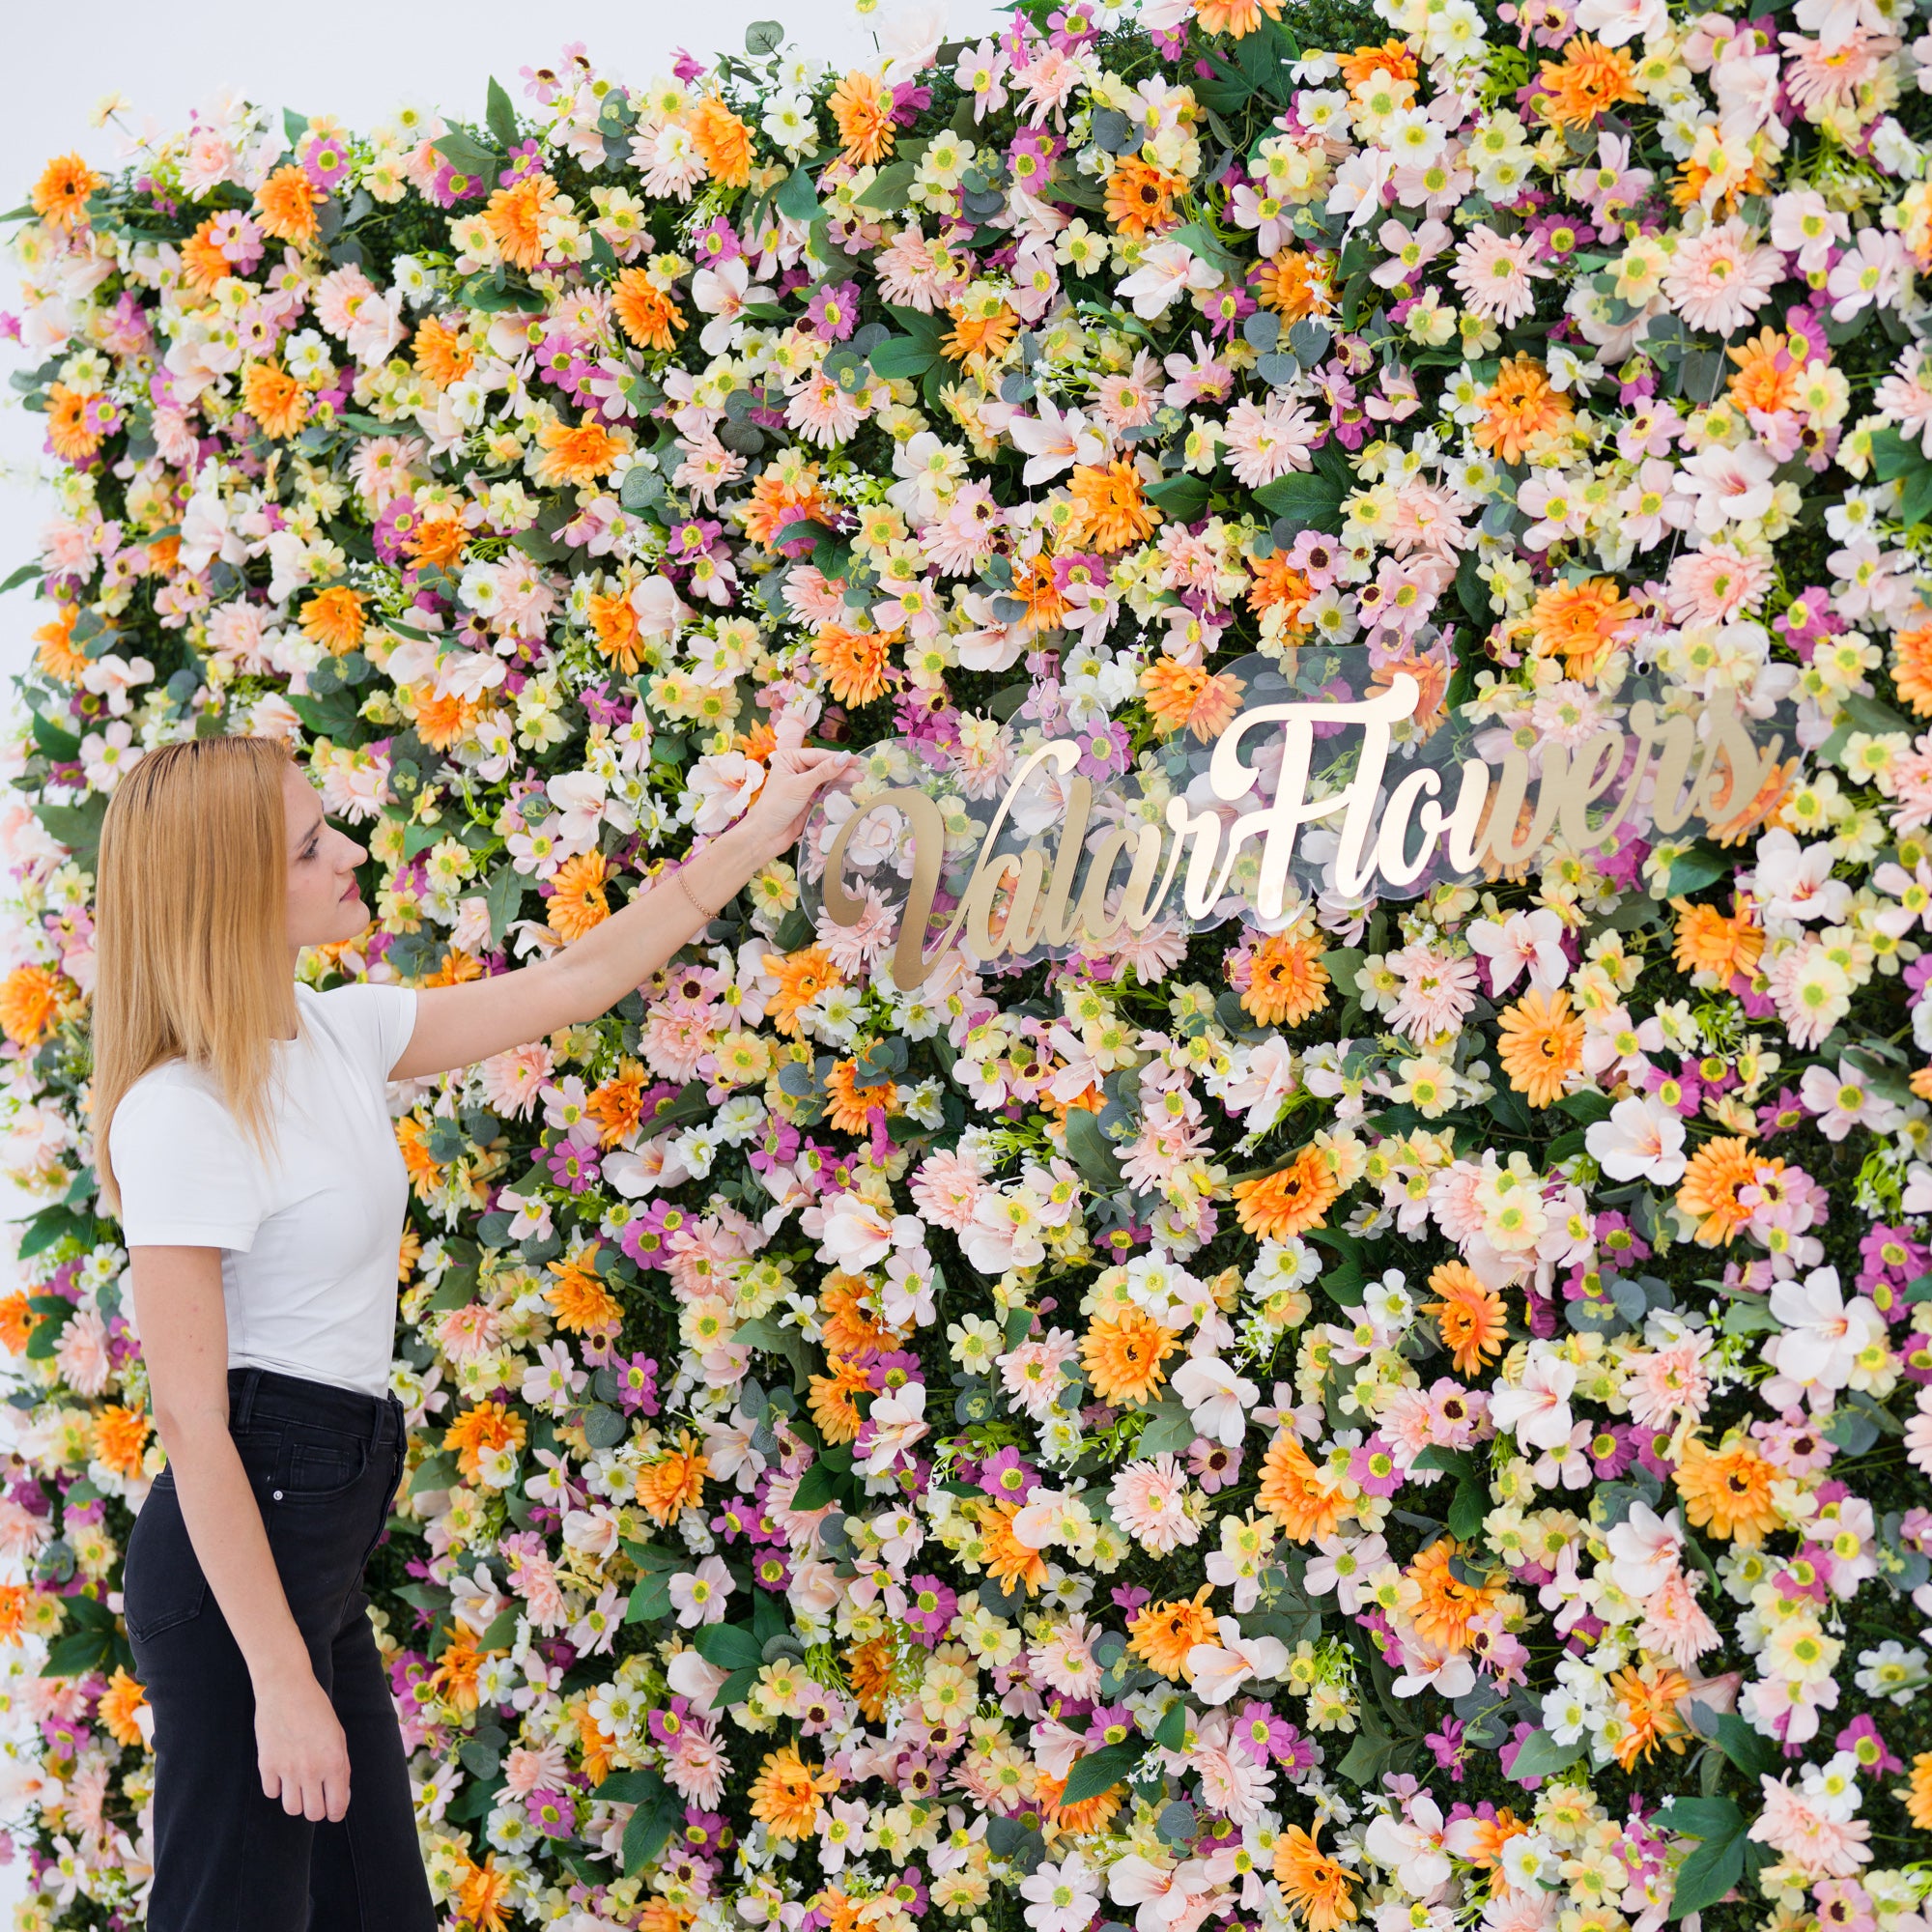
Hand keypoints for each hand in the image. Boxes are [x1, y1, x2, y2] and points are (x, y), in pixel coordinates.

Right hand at [255, 1671, 350, 1821]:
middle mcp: (312, 1770)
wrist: (287, 1689)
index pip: (337, 1807)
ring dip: (296, 1800)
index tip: (333, 1809)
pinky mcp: (267, 1765)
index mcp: (334, 1761)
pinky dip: (277, 1787)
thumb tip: (339, 1796)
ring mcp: (287, 1769)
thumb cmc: (316, 1710)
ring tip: (298, 1784)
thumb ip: (340, 1766)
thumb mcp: (338, 1736)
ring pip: (291, 1808)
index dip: (336, 1812)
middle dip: (316, 1809)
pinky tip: (281, 1772)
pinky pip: (271, 1793)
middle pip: (312, 1814)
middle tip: (316, 1797)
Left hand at [733, 746, 855, 871]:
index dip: (837, 758)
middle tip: (861, 773)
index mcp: (790, 758)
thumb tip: (844, 757)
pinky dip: (836, 791)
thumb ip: (824, 772)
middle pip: (824, 765)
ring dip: (841, 780)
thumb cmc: (777, 806)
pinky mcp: (809, 798)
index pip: (818, 755)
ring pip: (827, 778)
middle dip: (842, 769)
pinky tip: (849, 790)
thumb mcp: (801, 786)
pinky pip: (826, 791)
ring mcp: (804, 783)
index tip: (856, 761)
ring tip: (859, 781)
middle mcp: (797, 767)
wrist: (766, 835)